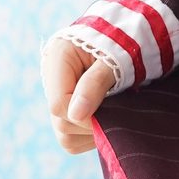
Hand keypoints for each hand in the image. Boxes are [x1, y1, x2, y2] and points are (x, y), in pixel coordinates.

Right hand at [42, 34, 118, 153]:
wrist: (127, 38)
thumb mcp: (113, 57)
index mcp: (57, 61)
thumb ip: (95, 83)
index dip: (83, 114)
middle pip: (61, 123)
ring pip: (66, 137)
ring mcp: (58, 100)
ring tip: (114, 109)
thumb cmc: (122, 44)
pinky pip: (74, 140)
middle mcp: (52, 83)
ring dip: (93, 131)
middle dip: (91, 122)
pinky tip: (108, 117)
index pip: (58, 104)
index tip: (109, 111)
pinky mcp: (68, 114)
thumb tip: (77, 114)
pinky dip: (92, 135)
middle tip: (117, 108)